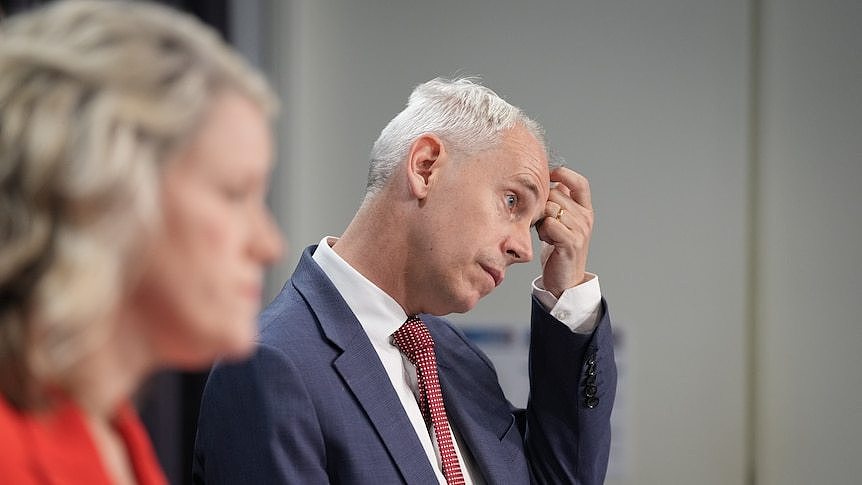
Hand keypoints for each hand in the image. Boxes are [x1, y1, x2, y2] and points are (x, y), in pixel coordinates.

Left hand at [536, 167, 593, 297]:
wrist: (564, 281)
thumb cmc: (557, 250)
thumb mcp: (560, 222)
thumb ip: (558, 203)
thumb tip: (547, 180)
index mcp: (585, 210)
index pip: (580, 182)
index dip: (563, 174)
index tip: (547, 177)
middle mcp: (586, 218)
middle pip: (557, 193)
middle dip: (542, 204)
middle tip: (541, 221)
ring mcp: (581, 230)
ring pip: (551, 208)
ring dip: (541, 219)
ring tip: (544, 233)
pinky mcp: (571, 242)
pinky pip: (550, 224)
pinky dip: (543, 230)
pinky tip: (546, 240)